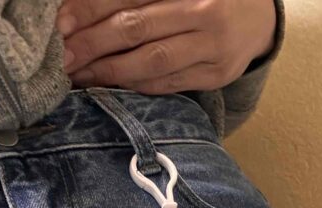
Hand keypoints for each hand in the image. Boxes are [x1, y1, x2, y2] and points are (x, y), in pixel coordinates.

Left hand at [57, 0, 276, 93]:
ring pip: (152, 63)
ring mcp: (213, 48)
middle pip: (137, 29)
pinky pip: (168, 83)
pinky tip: (110, 84)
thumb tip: (81, 8)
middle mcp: (205, 14)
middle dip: (94, 44)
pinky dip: (135, 85)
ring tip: (79, 74)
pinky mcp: (216, 75)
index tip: (61, 23)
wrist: (260, 18)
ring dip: (109, 71)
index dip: (93, 9)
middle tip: (62, 56)